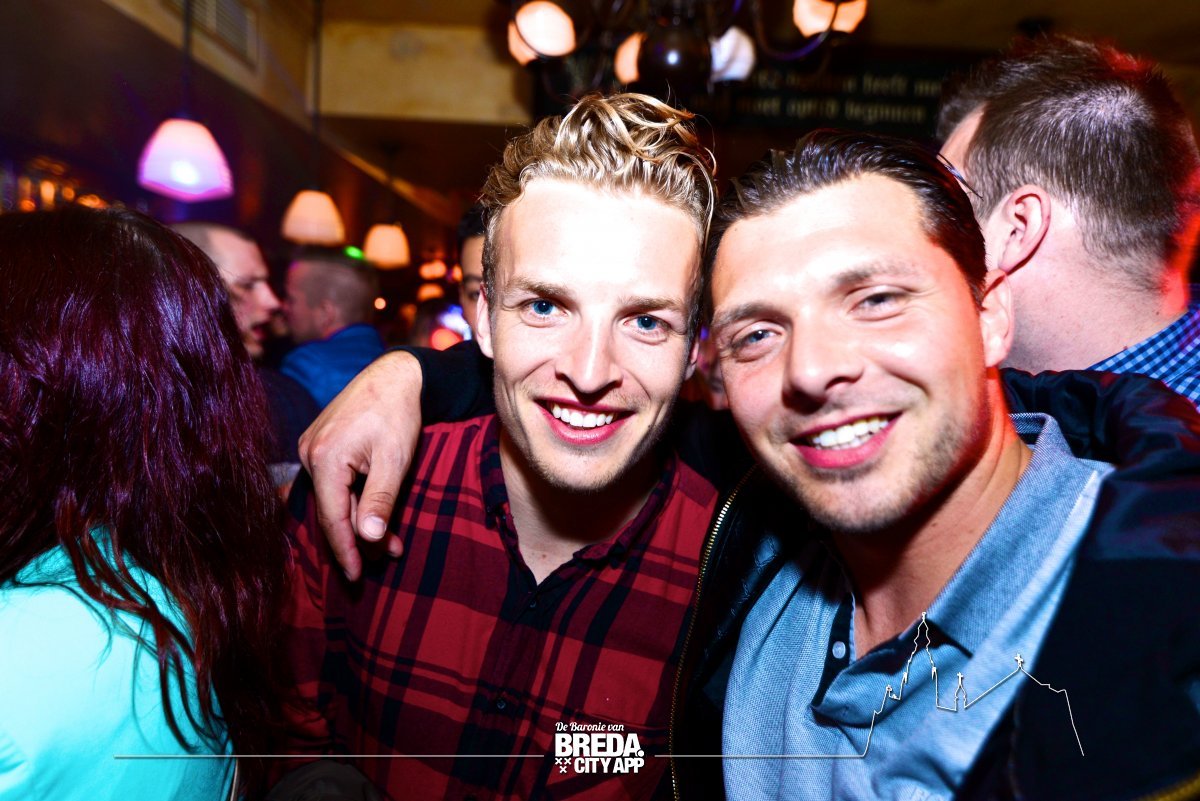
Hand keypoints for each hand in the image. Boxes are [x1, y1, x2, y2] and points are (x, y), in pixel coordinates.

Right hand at [298, 350, 422, 579]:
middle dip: (360, 537)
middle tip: (389, 555)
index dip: (345, 549)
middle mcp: (310, 453)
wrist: (395, 376)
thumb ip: (379, 500)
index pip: (332, 517)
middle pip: (333, 509)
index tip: (356, 576)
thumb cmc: (397, 414)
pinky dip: (355, 499)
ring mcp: (312, 447)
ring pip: (335, 497)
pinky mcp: (321, 444)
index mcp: (325, 458)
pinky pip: (335, 482)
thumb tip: (367, 537)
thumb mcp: (394, 461)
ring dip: (360, 519)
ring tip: (390, 540)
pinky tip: (374, 512)